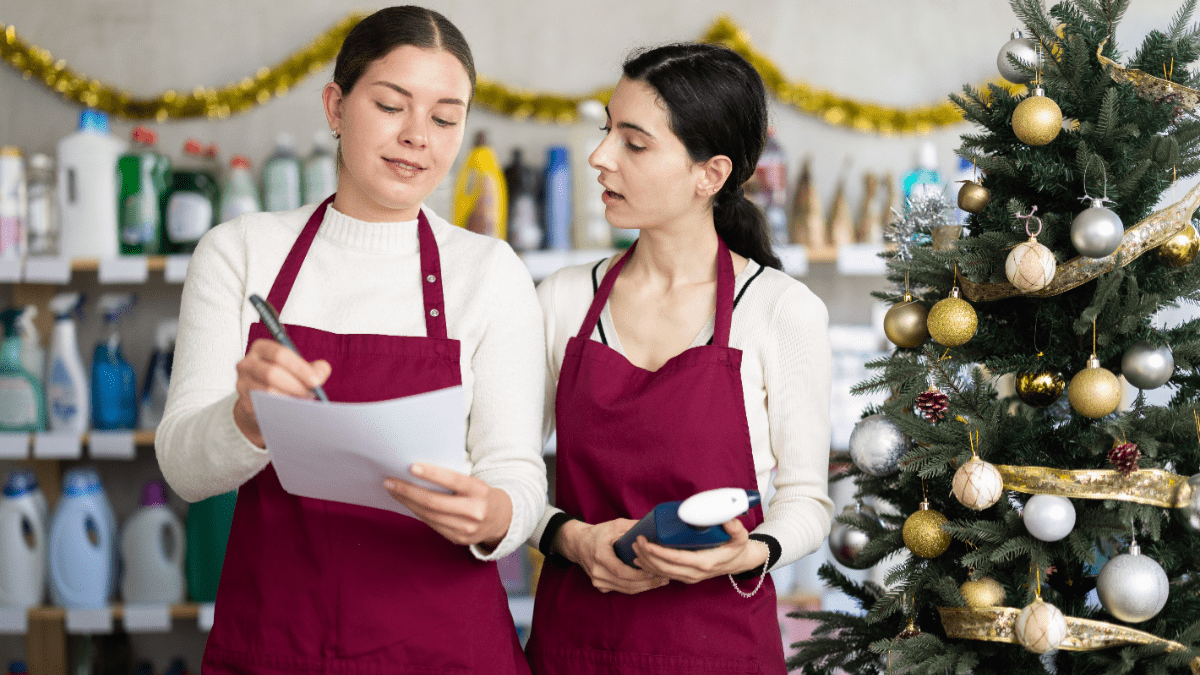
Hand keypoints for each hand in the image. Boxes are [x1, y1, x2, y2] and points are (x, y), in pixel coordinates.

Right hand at [234, 338, 331, 446]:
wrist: (263, 399)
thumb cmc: (285, 378)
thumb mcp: (300, 369)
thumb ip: (315, 368)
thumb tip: (322, 371)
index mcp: (261, 348)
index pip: (280, 354)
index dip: (300, 368)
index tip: (316, 381)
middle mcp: (247, 364)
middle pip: (271, 373)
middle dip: (295, 386)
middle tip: (311, 394)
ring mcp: (242, 384)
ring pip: (266, 392)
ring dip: (289, 399)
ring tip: (304, 402)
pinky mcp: (244, 402)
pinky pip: (263, 408)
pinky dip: (281, 410)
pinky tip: (293, 411)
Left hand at [384, 464, 511, 547]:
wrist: (502, 519)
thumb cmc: (481, 494)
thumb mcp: (475, 483)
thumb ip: (453, 481)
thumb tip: (417, 473)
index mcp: (480, 492)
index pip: (453, 481)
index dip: (432, 474)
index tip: (411, 467)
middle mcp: (474, 512)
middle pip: (434, 502)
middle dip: (408, 491)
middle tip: (389, 481)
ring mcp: (466, 529)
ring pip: (429, 515)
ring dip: (407, 502)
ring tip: (393, 490)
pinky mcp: (458, 540)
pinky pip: (432, 524)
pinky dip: (417, 512)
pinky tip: (407, 503)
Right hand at [556, 519, 668, 594]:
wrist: (578, 544)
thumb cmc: (598, 533)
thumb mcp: (614, 525)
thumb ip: (633, 527)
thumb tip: (655, 527)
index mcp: (600, 556)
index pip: (622, 571)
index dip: (640, 574)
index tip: (657, 570)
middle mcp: (597, 572)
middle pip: (627, 584)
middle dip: (648, 582)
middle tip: (666, 577)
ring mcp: (597, 581)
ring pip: (626, 590)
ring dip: (645, 587)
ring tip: (662, 580)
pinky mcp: (600, 587)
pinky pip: (622, 590)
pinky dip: (636, 588)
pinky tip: (649, 583)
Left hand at [630, 518, 767, 584]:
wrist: (738, 562)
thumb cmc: (737, 546)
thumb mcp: (740, 536)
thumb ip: (735, 527)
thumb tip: (727, 517)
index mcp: (704, 563)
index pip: (676, 559)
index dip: (659, 552)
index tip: (646, 542)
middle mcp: (695, 573)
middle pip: (664, 567)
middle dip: (647, 555)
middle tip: (636, 541)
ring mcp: (690, 577)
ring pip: (662, 573)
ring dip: (646, 562)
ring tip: (634, 548)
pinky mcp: (686, 577)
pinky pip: (665, 574)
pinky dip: (651, 568)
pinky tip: (640, 559)